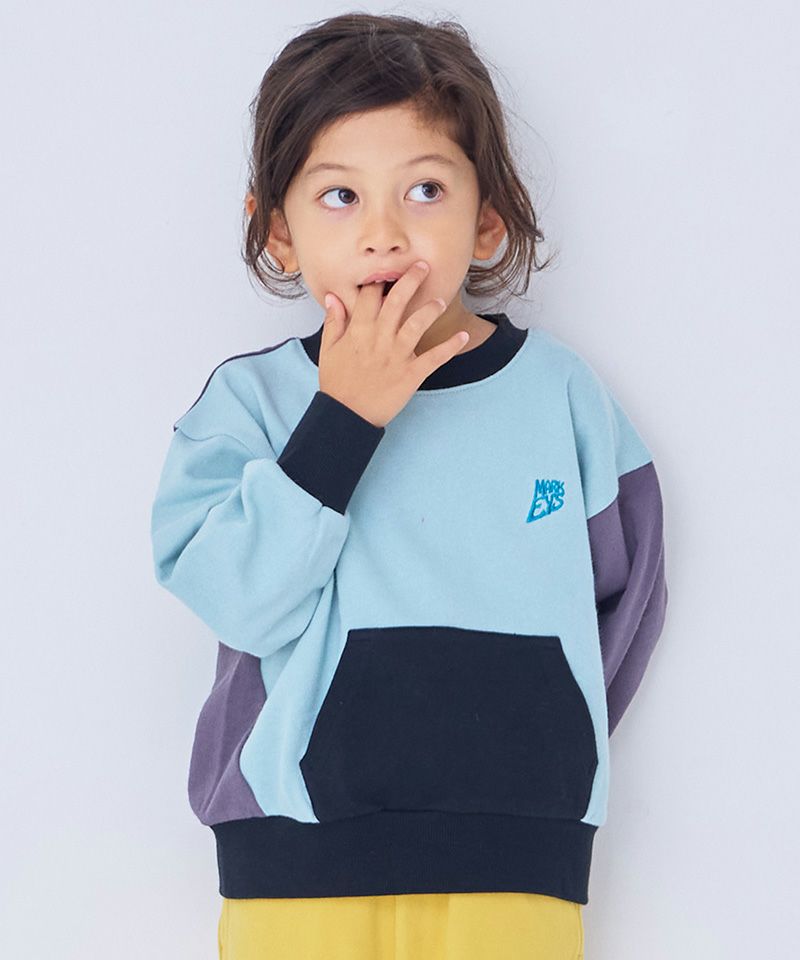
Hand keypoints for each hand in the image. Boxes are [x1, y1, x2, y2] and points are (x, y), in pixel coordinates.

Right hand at [318, 261, 468, 427]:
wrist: (346, 416)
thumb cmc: (337, 384)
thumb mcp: (328, 350)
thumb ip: (333, 322)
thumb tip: (332, 297)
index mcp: (358, 330)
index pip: (369, 296)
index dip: (379, 281)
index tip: (388, 272)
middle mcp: (379, 338)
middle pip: (397, 301)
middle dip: (411, 280)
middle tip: (423, 266)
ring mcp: (396, 356)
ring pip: (417, 324)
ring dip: (431, 309)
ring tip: (441, 300)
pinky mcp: (411, 374)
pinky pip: (434, 358)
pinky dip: (450, 347)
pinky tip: (462, 337)